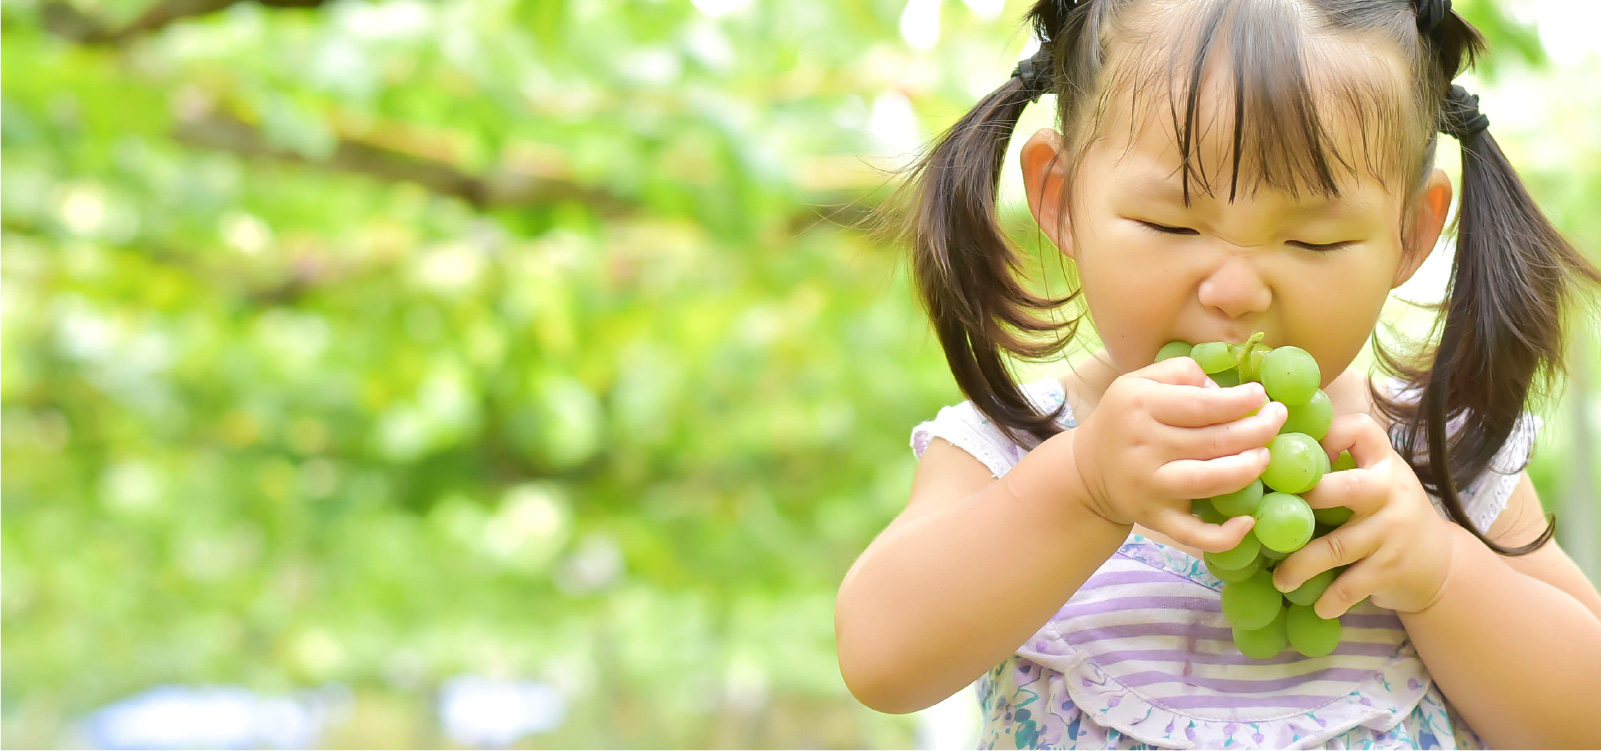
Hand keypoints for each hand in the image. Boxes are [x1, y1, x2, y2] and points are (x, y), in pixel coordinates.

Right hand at [1070, 356, 1283, 552]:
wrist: (1087, 471)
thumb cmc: (1125, 420)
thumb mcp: (1139, 382)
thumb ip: (1180, 373)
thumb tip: (1224, 390)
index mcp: (1139, 405)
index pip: (1202, 404)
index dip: (1240, 401)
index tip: (1262, 397)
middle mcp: (1142, 446)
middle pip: (1214, 441)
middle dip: (1258, 430)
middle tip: (1277, 420)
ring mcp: (1149, 486)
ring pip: (1210, 481)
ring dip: (1249, 468)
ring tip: (1266, 455)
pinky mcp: (1156, 519)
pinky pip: (1194, 534)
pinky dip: (1225, 534)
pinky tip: (1249, 521)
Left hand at [1272, 413, 1455, 617]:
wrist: (1440, 562)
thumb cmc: (1387, 513)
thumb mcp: (1375, 480)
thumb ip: (1339, 466)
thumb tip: (1269, 456)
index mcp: (1382, 463)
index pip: (1361, 430)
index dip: (1329, 435)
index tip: (1299, 454)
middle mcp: (1390, 492)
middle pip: (1347, 488)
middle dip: (1307, 500)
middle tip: (1269, 516)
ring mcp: (1393, 532)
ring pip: (1338, 547)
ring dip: (1301, 565)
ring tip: (1280, 579)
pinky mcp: (1392, 569)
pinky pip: (1353, 585)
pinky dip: (1331, 599)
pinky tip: (1317, 605)